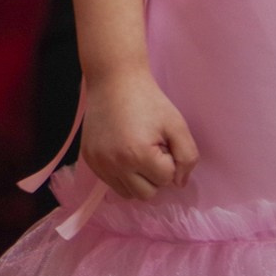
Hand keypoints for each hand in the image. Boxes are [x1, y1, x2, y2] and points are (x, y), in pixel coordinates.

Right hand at [81, 73, 198, 200]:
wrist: (113, 81)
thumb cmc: (148, 100)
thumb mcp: (177, 125)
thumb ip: (188, 157)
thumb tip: (179, 183)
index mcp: (138, 155)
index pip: (166, 179)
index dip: (170, 160)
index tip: (162, 141)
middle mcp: (115, 164)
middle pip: (147, 194)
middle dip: (155, 176)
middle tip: (152, 150)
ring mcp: (99, 163)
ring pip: (127, 193)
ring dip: (138, 180)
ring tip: (137, 154)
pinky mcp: (88, 159)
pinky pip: (110, 182)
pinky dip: (121, 175)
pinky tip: (123, 153)